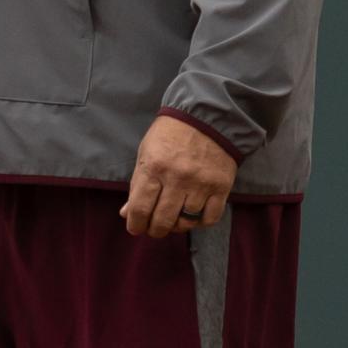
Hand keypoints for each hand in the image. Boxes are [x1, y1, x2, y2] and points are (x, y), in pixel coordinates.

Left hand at [120, 115, 236, 238]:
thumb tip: (127, 213)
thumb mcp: (146, 153)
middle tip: (154, 228)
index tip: (135, 228)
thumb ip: (137, 185)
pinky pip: (209, 218)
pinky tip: (193, 215)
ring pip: (186, 222)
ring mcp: (200, 184)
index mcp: (154, 167)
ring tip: (173, 219)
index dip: (135, 225)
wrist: (206, 117)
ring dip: (177, 226)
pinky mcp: (221, 187)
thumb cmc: (169, 135)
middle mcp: (177, 178)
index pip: (140, 208)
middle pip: (163, 221)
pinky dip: (199, 222)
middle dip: (155, 230)